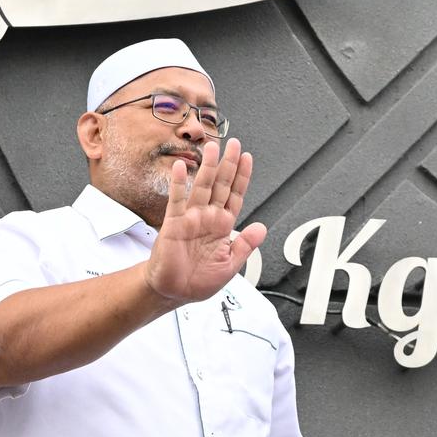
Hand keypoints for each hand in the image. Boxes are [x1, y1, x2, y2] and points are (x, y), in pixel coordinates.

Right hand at [143, 136, 269, 306]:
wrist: (173, 292)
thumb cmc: (198, 280)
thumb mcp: (231, 264)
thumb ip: (245, 245)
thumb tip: (262, 228)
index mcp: (222, 226)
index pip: (235, 195)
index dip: (242, 177)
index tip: (247, 158)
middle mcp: (207, 217)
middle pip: (221, 184)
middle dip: (228, 164)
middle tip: (234, 144)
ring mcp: (191, 218)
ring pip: (202, 187)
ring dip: (207, 167)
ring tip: (212, 148)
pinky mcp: (174, 223)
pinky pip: (177, 200)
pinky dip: (180, 183)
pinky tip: (183, 167)